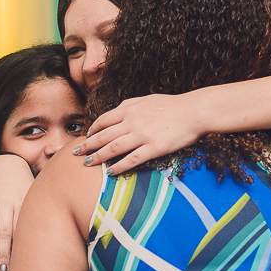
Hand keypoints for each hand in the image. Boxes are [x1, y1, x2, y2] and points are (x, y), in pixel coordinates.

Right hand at [0, 155, 35, 270]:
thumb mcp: (34, 194)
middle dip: (4, 252)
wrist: (6, 164)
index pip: (20, 228)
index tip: (20, 263)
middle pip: (4, 230)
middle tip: (4, 270)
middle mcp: (7, 201)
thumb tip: (47, 239)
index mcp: (23, 201)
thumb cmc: (25, 185)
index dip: (19, 246)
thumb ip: (37, 213)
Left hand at [74, 94, 204, 175]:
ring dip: (98, 157)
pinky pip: (132, 159)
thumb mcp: (147, 99)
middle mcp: (133, 122)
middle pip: (103, 135)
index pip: (104, 120)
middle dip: (88, 145)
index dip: (93, 129)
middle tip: (76, 153)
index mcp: (130, 109)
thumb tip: (116, 110)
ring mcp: (143, 135)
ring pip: (114, 148)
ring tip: (88, 164)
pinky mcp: (154, 148)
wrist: (194, 111)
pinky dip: (119, 166)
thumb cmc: (172, 105)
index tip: (86, 136)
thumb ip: (129, 104)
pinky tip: (111, 172)